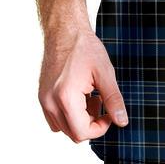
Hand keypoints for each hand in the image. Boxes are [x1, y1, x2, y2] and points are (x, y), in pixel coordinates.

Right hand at [38, 23, 128, 142]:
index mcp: (66, 98)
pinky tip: (78, 95)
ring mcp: (44, 100)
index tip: (109, 113)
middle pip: (73, 133)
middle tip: (99, 100)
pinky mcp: (42, 96)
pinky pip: (55, 118)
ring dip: (79, 119)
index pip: (82, 133)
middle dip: (91, 122)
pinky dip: (68, 114)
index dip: (100, 127)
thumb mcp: (105, 73)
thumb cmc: (85, 48)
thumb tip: (122, 121)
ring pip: (63, 128)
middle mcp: (50, 102)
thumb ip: (113, 100)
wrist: (65, 30)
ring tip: (89, 96)